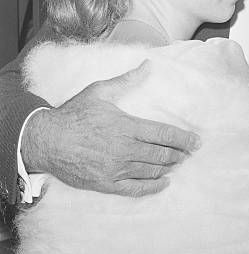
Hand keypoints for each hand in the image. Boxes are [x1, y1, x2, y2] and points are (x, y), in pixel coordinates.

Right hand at [21, 61, 200, 196]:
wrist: (45, 140)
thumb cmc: (74, 114)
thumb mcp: (100, 91)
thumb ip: (127, 80)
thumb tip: (148, 65)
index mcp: (127, 126)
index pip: (164, 134)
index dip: (184, 139)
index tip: (196, 142)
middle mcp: (125, 149)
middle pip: (162, 154)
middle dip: (180, 154)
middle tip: (190, 153)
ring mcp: (116, 168)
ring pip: (152, 170)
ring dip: (169, 167)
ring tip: (179, 163)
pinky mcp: (106, 183)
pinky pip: (135, 188)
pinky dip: (152, 187)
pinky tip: (164, 183)